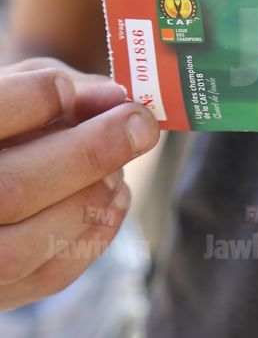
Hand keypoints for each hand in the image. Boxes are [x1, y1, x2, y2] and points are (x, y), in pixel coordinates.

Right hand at [0, 58, 158, 309]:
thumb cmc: (10, 120)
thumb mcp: (24, 85)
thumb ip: (66, 88)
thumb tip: (118, 99)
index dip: (33, 98)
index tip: (66, 88)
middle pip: (9, 191)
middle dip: (89, 153)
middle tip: (141, 125)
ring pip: (25, 247)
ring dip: (91, 199)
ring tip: (118, 168)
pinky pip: (49, 275)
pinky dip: (96, 232)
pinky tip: (116, 196)